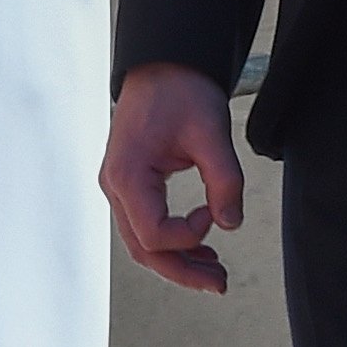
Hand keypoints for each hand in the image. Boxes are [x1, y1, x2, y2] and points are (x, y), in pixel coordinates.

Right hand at [101, 64, 244, 293]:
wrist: (165, 62)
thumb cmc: (182, 90)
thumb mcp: (211, 132)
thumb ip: (224, 181)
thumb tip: (231, 224)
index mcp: (127, 174)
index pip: (153, 233)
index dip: (187, 237)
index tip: (213, 213)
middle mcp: (115, 185)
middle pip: (143, 248)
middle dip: (182, 270)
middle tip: (219, 283)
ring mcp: (119, 185)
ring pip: (142, 242)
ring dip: (178, 260)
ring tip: (214, 272)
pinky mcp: (131, 182)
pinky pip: (146, 223)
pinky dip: (171, 240)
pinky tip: (200, 247)